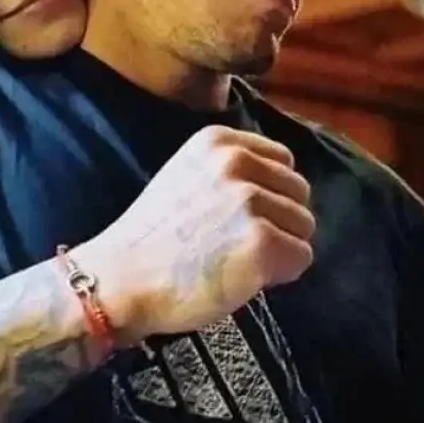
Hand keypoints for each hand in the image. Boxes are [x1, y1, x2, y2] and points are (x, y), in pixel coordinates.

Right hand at [77, 127, 313, 345]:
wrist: (119, 281)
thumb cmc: (152, 240)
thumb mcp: (187, 178)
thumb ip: (231, 173)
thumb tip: (282, 190)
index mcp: (218, 141)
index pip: (283, 160)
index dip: (269, 194)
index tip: (238, 217)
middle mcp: (236, 163)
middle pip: (299, 193)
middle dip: (278, 222)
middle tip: (235, 245)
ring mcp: (249, 202)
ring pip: (304, 227)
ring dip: (280, 249)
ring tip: (235, 261)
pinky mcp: (262, 243)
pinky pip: (301, 258)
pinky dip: (280, 275)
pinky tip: (243, 278)